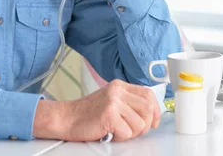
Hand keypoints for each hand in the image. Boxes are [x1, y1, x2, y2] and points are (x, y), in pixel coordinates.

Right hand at [33, 80, 160, 141]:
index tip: (154, 121)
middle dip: (146, 124)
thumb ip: (128, 103)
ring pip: (140, 123)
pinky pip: (127, 132)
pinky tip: (109, 132)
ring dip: (131, 133)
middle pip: (148, 108)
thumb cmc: (88, 114)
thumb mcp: (110, 101)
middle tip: (134, 130)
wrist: (66, 118)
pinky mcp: (109, 114)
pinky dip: (120, 137)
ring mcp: (113, 101)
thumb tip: (151, 114)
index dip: (155, 109)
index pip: (148, 94)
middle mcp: (118, 91)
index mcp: (119, 86)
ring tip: (117, 130)